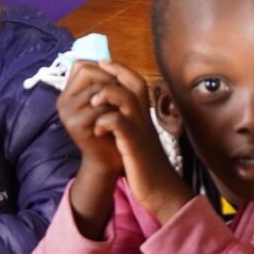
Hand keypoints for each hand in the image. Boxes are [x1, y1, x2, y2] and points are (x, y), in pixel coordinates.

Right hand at [57, 61, 122, 176]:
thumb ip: (102, 81)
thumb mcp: (105, 100)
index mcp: (68, 92)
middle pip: (88, 71)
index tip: (116, 83)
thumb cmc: (110, 126)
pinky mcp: (75, 124)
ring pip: (97, 88)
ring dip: (115, 97)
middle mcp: (63, 100)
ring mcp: (66, 112)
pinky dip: (113, 112)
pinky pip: (100, 106)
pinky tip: (116, 122)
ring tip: (118, 110)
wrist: (108, 158)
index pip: (82, 65)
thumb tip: (108, 59)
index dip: (103, 69)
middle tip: (121, 96)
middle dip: (110, 79)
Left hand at [91, 61, 191, 223]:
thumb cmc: (145, 162)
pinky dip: (104, 122)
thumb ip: (127, 119)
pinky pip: (118, 124)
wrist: (160, 188)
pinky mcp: (133, 144)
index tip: (102, 65)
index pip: (135, 80)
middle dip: (112, 72)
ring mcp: (140, 129)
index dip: (118, 68)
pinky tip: (96, 131)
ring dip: (106, 94)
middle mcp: (144, 116)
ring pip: (126, 98)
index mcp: (144, 113)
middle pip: (133, 81)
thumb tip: (110, 108)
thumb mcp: (137, 136)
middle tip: (95, 73)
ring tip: (93, 102)